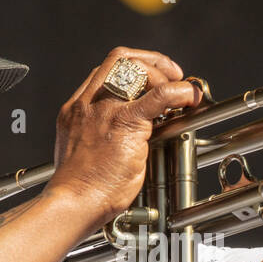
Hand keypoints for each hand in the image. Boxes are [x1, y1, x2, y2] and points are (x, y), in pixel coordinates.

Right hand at [51, 47, 203, 224]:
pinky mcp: (126, 122)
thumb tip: (123, 140)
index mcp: (75, 110)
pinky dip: (179, 91)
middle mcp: (87, 103)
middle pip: (119, 59)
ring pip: (137, 69)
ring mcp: (105, 110)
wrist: (74, 202)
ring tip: (180, 90)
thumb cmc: (80, 190)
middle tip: (171, 75)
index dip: (131, 69)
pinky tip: (188, 97)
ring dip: (163, 74)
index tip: (148, 80)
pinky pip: (159, 95)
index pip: (104, 72)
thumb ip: (99, 139)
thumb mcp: (83, 154)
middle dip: (150, 62)